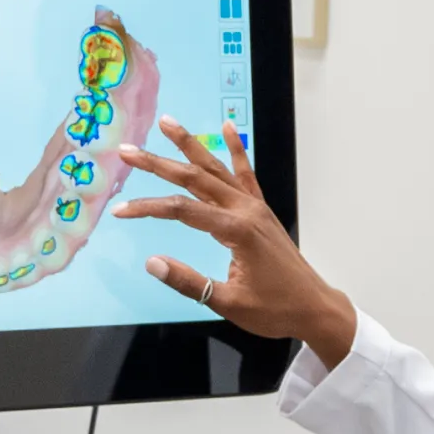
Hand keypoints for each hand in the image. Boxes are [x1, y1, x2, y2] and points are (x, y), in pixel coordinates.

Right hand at [113, 117, 356, 369]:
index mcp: (236, 231)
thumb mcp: (228, 303)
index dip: (147, 208)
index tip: (120, 211)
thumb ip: (189, 283)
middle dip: (159, 163)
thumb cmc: (275, 310)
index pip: (182, 211)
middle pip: (195, 179)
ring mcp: (255, 207)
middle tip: (128, 151)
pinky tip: (227, 127)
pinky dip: (236, 149)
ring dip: (190, 145)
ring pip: (217, 169)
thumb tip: (152, 263)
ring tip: (167, 123)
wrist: (313, 308)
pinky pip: (246, 174)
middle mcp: (245, 210)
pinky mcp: (261, 210)